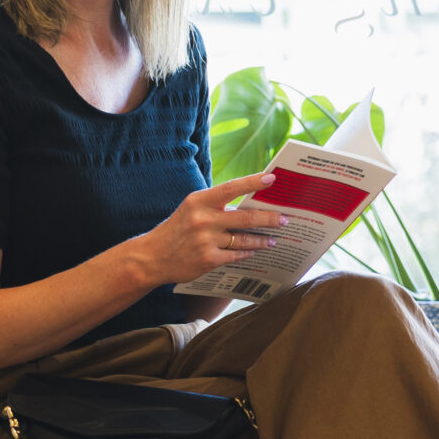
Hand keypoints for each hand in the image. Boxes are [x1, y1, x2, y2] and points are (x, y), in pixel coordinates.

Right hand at [133, 173, 285, 286]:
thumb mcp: (191, 209)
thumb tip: (249, 203)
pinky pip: (236, 255)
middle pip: (245, 217)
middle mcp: (203, 219)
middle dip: (269, 218)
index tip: (272, 178)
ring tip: (274, 238)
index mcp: (199, 200)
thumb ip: (216, 205)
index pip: (231, 187)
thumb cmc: (177, 229)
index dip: (253, 182)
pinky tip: (255, 250)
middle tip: (285, 218)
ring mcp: (206, 240)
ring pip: (244, 239)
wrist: (152, 257)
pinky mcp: (208, 260)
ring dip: (263, 239)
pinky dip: (248, 252)